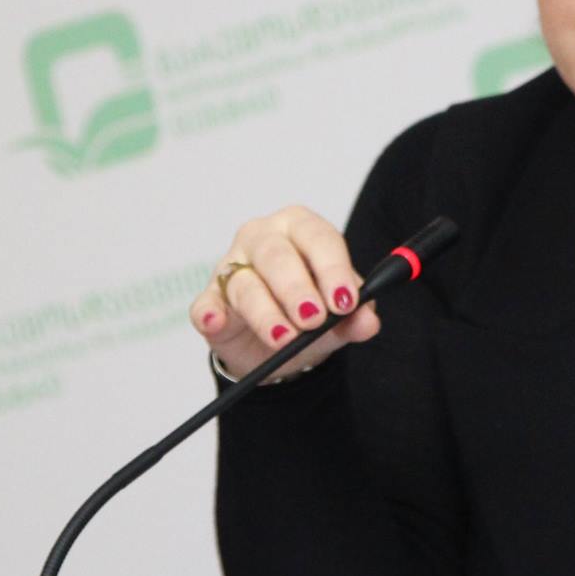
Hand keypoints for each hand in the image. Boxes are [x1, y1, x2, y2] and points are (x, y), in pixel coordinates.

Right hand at [190, 206, 380, 380]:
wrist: (275, 346)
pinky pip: (206, 304)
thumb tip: (368, 321)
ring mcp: (231, 267)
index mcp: (301, 229)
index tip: (345, 301)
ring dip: (265, 313)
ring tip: (284, 339)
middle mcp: (263, 239)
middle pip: (277, 255)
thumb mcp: (338, 318)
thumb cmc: (308, 312)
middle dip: (297, 288)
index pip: (318, 238)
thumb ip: (356, 317)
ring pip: (245, 284)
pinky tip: (217, 321)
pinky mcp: (210, 300)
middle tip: (313, 319)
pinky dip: (210, 313)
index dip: (333, 268)